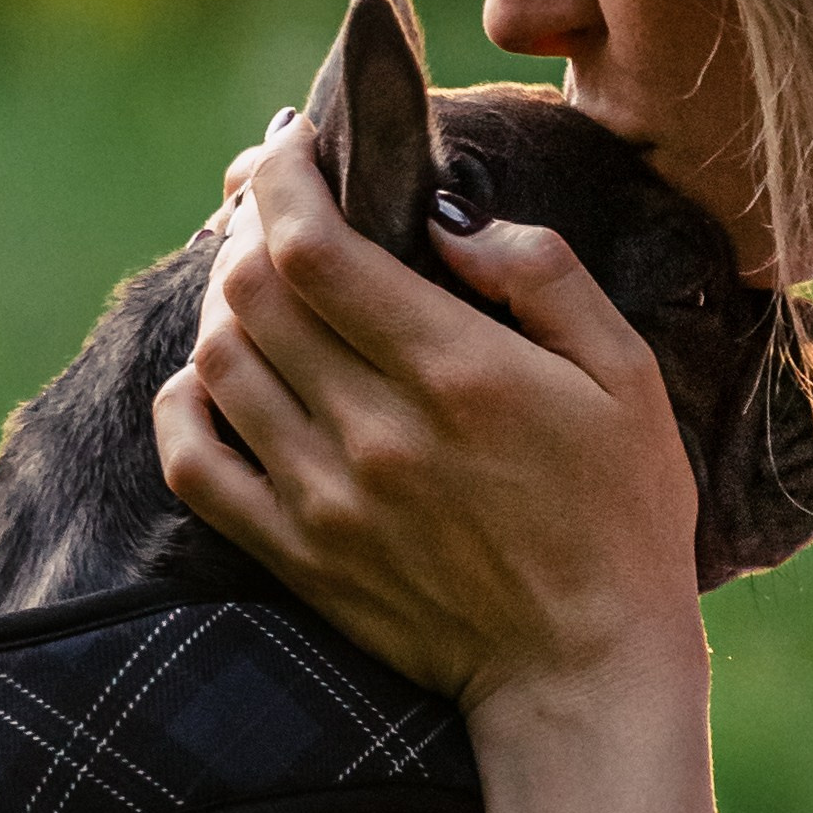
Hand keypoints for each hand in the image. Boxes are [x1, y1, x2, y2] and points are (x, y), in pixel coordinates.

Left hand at [152, 115, 708, 723]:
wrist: (585, 670)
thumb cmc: (623, 513)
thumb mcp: (626, 375)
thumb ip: (542, 276)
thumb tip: (447, 214)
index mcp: (457, 373)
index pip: (315, 248)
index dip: (283, 177)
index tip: (291, 142)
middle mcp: (375, 433)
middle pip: (250, 293)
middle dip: (250, 224)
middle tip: (279, 204)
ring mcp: (325, 499)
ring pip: (218, 363)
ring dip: (224, 304)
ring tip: (263, 282)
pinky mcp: (298, 555)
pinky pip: (194, 462)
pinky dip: (186, 401)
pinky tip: (216, 375)